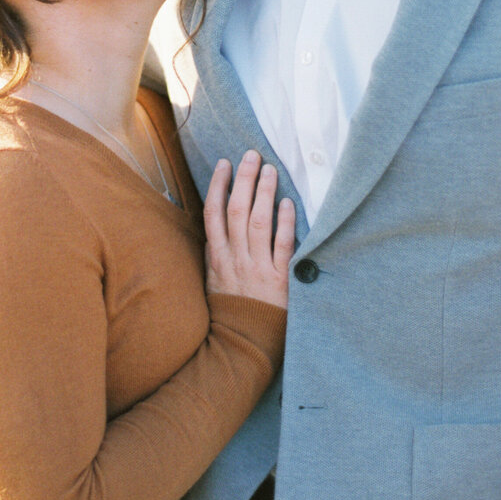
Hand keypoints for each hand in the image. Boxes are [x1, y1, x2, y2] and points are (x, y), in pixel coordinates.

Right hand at [204, 151, 294, 308]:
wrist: (244, 344)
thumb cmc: (230, 312)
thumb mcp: (213, 283)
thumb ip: (214, 257)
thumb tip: (212, 232)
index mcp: (217, 258)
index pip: (214, 213)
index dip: (219, 186)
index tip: (225, 164)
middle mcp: (235, 259)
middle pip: (237, 211)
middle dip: (244, 179)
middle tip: (251, 155)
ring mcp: (257, 268)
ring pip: (259, 222)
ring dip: (264, 193)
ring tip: (270, 170)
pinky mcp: (279, 279)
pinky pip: (282, 245)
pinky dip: (285, 222)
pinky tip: (288, 203)